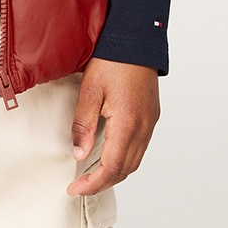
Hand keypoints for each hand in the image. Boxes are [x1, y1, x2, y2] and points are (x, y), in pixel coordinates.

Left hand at [67, 58, 159, 196]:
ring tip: (92, 173)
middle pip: (126, 170)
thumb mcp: (90, 89)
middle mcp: (143, 126)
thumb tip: (79, 153)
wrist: (135, 38)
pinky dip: (124, 157)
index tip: (75, 188)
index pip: (112, 168)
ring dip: (115, 172)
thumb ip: (84, 124)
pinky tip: (110, 153)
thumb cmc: (112, 59)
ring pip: (135, 160)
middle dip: (102, 182)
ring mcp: (150, 121)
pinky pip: (140, 146)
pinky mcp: (151, 115)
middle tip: (80, 185)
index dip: (93, 183)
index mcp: (128, 122)